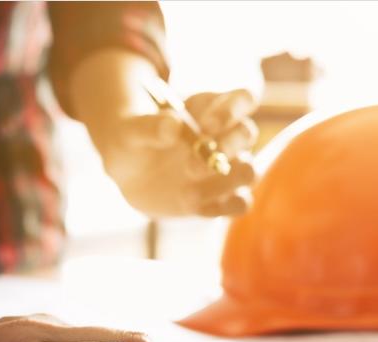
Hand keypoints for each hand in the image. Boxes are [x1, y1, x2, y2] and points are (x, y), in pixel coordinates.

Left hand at [97, 88, 258, 217]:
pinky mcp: (220, 197)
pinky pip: (240, 203)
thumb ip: (149, 126)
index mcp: (209, 108)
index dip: (232, 110)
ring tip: (186, 193)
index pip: (243, 99)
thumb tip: (173, 126)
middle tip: (189, 167)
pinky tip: (193, 206)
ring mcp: (226, 168)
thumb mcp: (130, 131)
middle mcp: (224, 136)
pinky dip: (222, 207)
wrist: (128, 174)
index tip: (206, 126)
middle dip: (226, 148)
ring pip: (249, 172)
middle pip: (248, 134)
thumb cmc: (132, 142)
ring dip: (224, 182)